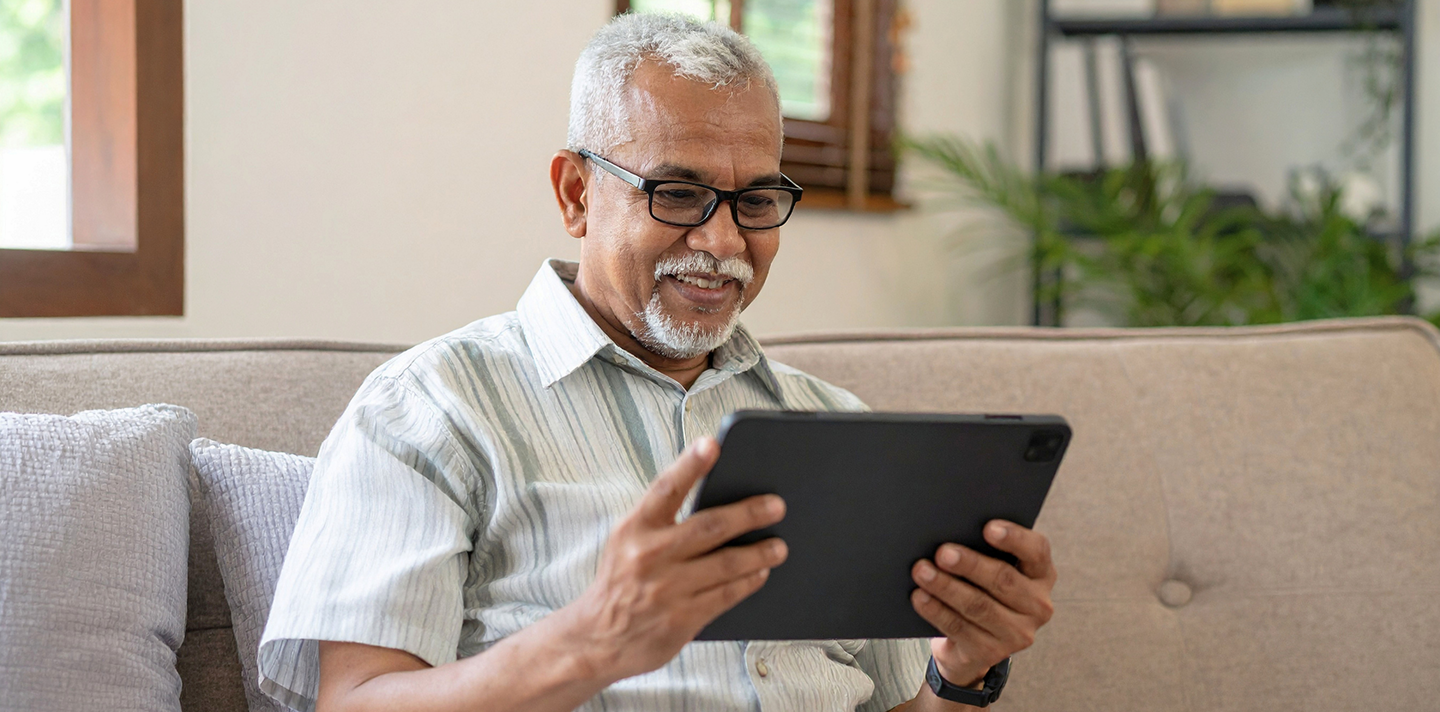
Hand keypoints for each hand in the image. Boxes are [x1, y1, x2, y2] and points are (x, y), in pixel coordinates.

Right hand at [563, 437, 787, 682]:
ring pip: (727, 563)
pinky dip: (749, 581)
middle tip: (777, 505)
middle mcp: (649, 556)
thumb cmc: (621, 581)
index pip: (666, 488)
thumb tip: (716, 498)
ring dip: (759, 553)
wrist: (596, 639)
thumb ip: (661, 520)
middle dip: (749, 513)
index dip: (690, 465)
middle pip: (710, 526)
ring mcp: (667, 589)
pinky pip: (727, 595)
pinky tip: (760, 573)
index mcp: (634, 528)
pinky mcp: (682, 619)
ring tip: (778, 546)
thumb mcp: (627, 541)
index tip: (712, 444)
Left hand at [909, 521, 1055, 687]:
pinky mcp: (991, 653)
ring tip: (922, 571)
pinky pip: (959, 628)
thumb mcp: (990, 570)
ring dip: (946, 586)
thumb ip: (983, 550)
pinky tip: (920, 597)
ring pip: (978, 606)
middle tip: (942, 552)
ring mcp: (1017, 633)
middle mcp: (1037, 605)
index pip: (1037, 551)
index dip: (1014, 538)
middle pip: (1003, 579)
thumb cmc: (981, 590)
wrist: (972, 644)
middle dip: (970, 564)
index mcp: (1041, 575)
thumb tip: (951, 530)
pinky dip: (936, 610)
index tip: (988, 527)